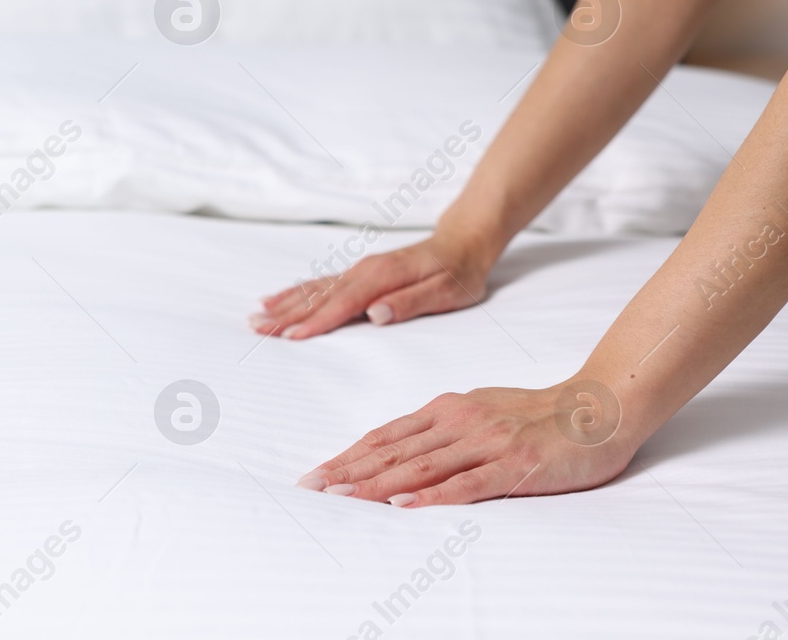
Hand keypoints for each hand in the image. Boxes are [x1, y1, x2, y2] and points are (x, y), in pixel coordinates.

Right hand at [251, 230, 497, 339]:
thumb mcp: (448, 291)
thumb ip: (411, 303)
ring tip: (255, 315)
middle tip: (255, 327)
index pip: (343, 304)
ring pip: (314, 290)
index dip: (316, 322)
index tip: (290, 337)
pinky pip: (319, 284)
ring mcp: (358, 271)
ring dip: (283, 303)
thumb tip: (376, 314)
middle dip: (285, 313)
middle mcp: (364, 272)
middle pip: (318, 296)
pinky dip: (295, 292)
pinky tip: (276, 298)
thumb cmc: (459, 272)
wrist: (463, 242)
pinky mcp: (357, 274)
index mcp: (383, 278)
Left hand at [295, 384, 637, 506]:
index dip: (348, 456)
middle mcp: (458, 421)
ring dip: (376, 484)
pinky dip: (431, 495)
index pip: (386, 436)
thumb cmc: (537, 414)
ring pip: (419, 466)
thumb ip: (440, 430)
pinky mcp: (513, 464)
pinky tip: (404, 505)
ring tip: (341, 498)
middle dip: (347, 471)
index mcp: (446, 409)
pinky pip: (466, 483)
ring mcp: (486, 442)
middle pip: (392, 451)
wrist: (599, 407)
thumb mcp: (478, 412)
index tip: (316, 475)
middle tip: (311, 489)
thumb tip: (399, 451)